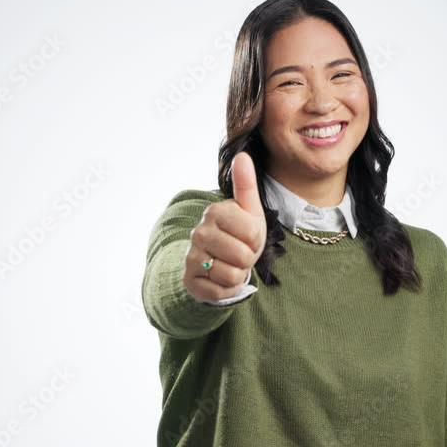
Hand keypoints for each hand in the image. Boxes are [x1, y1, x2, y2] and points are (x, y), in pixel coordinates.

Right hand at [183, 151, 266, 303]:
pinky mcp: (190, 279)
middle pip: (243, 255)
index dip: (256, 240)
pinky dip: (227, 289)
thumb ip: (246, 184)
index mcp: (215, 211)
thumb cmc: (238, 235)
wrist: (216, 263)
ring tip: (230, 265)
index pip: (253, 232)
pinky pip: (221, 291)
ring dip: (238, 274)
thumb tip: (242, 155)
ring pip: (232, 274)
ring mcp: (192, 256)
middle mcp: (199, 232)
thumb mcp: (248, 210)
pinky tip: (221, 279)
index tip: (247, 237)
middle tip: (239, 253)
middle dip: (247, 259)